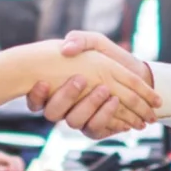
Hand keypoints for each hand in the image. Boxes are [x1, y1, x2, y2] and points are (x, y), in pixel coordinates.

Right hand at [27, 32, 152, 138]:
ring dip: (88, 105)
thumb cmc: (110, 57)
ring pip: (74, 122)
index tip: (42, 82)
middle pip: (52, 113)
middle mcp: (65, 107)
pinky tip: (115, 101)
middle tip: (81, 79)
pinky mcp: (96, 129)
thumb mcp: (95, 43)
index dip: (35, 95)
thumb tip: (66, 48)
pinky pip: (95, 129)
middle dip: (65, 96)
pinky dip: (105, 116)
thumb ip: (80, 40)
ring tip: (105, 89)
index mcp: (57, 87)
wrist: (136, 75)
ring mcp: (80, 119)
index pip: (35, 99)